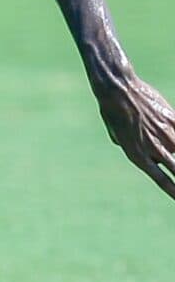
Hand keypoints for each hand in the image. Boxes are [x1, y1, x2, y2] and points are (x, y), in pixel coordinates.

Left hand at [93, 63, 174, 198]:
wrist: (118, 91)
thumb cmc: (113, 112)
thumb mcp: (118, 134)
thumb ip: (132, 145)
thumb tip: (142, 146)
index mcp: (137, 155)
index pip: (160, 179)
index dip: (172, 190)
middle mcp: (153, 148)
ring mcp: (165, 133)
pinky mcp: (171, 119)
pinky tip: (174, 132)